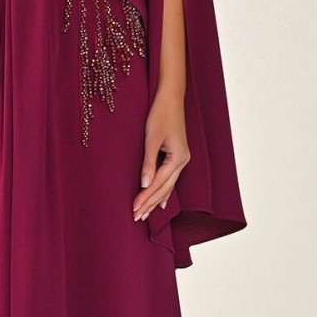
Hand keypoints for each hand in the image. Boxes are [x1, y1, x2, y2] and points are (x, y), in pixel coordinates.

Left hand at [134, 94, 188, 222]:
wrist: (171, 99)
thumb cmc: (160, 115)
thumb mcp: (151, 138)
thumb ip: (149, 163)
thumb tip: (144, 184)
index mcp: (178, 158)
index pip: (159, 184)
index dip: (145, 197)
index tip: (133, 209)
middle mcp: (183, 161)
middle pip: (165, 188)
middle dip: (150, 204)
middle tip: (136, 217)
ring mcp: (182, 159)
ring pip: (168, 185)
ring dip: (156, 200)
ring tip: (145, 214)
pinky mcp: (177, 156)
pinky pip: (170, 179)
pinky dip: (163, 191)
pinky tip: (161, 202)